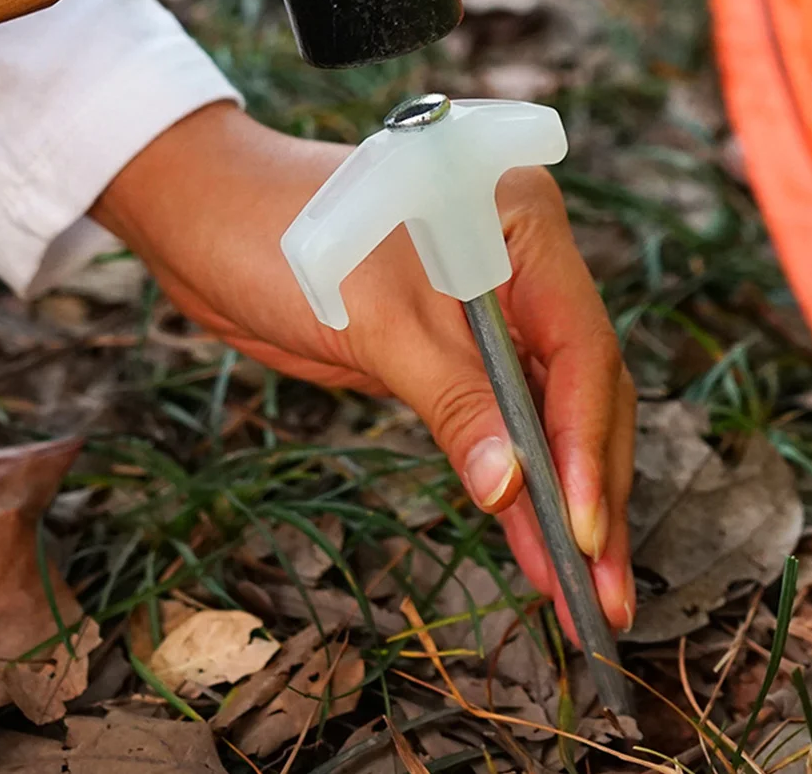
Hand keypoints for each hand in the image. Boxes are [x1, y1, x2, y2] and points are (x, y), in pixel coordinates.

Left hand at [92, 103, 635, 639]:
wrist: (206, 220)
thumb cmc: (282, 238)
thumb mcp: (377, 321)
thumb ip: (456, 401)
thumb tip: (512, 490)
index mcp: (523, 224)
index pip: (580, 345)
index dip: (584, 442)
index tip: (582, 528)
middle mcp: (525, 265)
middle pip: (582, 387)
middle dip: (592, 488)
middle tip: (604, 587)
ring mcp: (495, 312)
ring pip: (550, 415)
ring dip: (563, 501)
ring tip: (584, 591)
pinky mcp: (457, 352)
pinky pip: (503, 423)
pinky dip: (516, 483)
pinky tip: (533, 545)